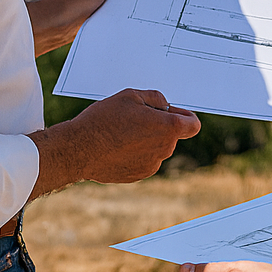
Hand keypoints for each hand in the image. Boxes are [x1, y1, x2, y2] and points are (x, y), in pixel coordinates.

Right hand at [29, 88, 199, 198]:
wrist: (78, 150)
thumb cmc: (104, 120)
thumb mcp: (132, 96)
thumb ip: (157, 99)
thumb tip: (166, 107)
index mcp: (167, 128)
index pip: (193, 124)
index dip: (185, 116)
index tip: (173, 112)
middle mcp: (164, 150)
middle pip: (172, 134)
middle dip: (160, 124)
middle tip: (136, 115)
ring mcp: (151, 165)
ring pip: (157, 147)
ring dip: (148, 138)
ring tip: (122, 130)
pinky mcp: (138, 175)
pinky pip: (145, 159)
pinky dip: (136, 152)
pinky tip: (117, 145)